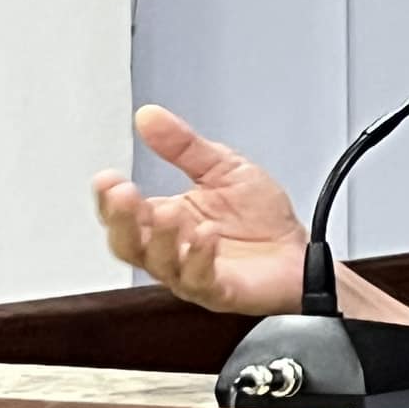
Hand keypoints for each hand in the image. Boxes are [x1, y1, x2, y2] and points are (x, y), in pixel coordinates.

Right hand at [92, 105, 307, 314]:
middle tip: (124, 194)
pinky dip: (199, 258)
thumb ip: (184, 145)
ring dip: (161, 238)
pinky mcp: (219, 291)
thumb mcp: (224, 167)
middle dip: (121, 220)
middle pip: (128, 244)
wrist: (301, 250)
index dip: (110, 198)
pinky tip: (206, 236)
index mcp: (166, 219)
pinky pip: (199, 281)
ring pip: (159, 264)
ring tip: (172, 212)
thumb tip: (150, 117)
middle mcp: (172, 250)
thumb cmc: (261, 218)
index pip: (122, 214)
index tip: (108, 178)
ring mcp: (192, 273)